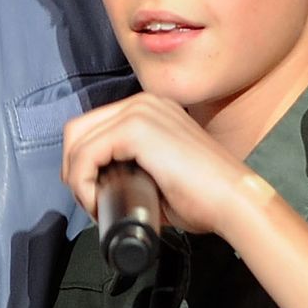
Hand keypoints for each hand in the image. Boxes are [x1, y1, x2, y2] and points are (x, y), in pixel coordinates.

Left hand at [61, 93, 265, 237]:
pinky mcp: (136, 129)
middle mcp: (143, 102)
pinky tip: (97, 202)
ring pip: (77, 142)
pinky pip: (86, 155)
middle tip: (90, 201)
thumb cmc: (205, 197)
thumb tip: (103, 185)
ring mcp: (140, 111)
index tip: (94, 195)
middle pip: (78, 130)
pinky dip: (82, 182)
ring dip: (77, 179)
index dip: (82, 164)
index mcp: (150, 109)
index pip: (93, 128)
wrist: (233, 202)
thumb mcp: (159, 172)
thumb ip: (133, 168)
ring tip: (96, 205)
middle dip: (74, 169)